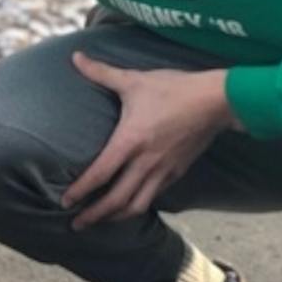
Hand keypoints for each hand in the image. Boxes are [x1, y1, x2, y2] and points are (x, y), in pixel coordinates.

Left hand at [61, 53, 241, 230]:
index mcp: (131, 141)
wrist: (217, 101)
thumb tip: (75, 57)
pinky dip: (138, 206)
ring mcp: (164, 170)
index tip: (65, 201)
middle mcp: (146, 162)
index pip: (101, 174)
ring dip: (117, 217)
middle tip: (76, 224)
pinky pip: (154, 196)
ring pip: (138, 205)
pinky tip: (128, 207)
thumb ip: (101, 72)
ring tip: (100, 222)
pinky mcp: (177, 172)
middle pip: (118, 200)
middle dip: (95, 215)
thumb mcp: (134, 80)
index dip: (82, 190)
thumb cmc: (173, 89)